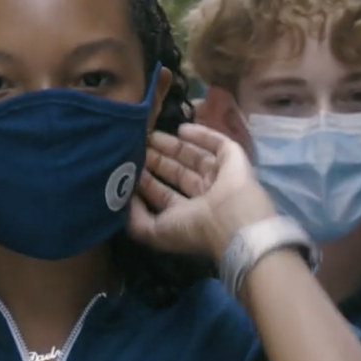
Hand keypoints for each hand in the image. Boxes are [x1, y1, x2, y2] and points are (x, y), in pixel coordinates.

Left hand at [135, 124, 279, 257]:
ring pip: (194, 157)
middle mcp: (204, 195)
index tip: (130, 166)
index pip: (164, 194)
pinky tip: (181, 128)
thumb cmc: (192, 228)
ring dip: (174, 146)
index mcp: (187, 214)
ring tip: (152, 135)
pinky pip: (216, 143)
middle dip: (158, 160)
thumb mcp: (155, 232)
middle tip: (139, 145)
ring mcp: (220, 176)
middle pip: (178, 172)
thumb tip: (127, 199)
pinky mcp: (234, 158)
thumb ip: (136, 220)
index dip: (148, 181)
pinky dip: (201, 135)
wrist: (232, 221)